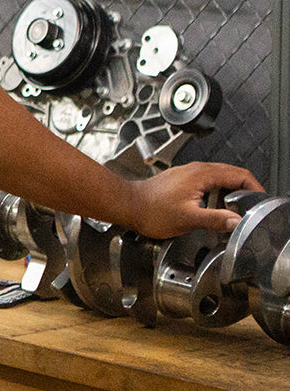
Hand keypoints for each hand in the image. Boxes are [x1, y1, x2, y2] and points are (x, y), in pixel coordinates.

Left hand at [127, 161, 263, 239]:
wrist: (128, 205)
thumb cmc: (151, 210)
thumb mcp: (188, 218)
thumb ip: (215, 219)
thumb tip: (237, 221)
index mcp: (202, 174)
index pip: (240, 174)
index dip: (255, 187)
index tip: (261, 201)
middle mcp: (196, 169)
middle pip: (232, 173)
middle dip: (246, 189)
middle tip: (252, 206)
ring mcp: (188, 173)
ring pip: (220, 177)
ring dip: (231, 191)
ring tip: (235, 209)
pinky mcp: (182, 180)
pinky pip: (208, 181)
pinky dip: (217, 192)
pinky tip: (214, 207)